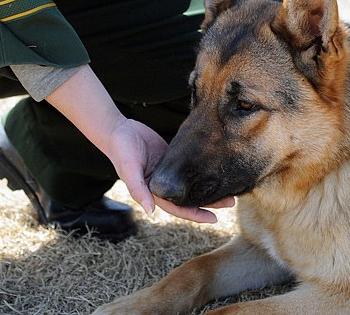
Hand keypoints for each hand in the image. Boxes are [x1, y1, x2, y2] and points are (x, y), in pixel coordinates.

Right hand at [45, 66, 235, 223]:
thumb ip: (138, 190)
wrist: (118, 130)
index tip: (213, 219)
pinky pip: (188, 169)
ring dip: (208, 188)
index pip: (178, 209)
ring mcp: (167, 173)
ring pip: (192, 185)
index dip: (195, 215)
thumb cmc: (122, 150)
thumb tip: (150, 211)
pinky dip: (201, 172)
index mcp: (153, 193)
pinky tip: (214, 170)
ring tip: (228, 188)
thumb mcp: (129, 170)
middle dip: (209, 203)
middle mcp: (162, 186)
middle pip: (189, 199)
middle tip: (231, 202)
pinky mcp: (170, 159)